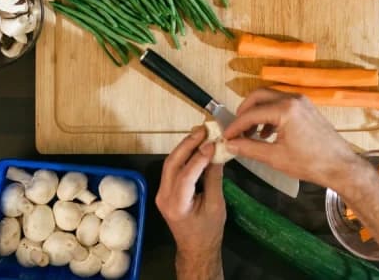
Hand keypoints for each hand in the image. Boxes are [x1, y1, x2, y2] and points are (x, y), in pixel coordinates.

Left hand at [156, 126, 224, 279]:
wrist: (196, 249)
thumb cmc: (208, 232)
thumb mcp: (216, 206)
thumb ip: (214, 179)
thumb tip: (216, 153)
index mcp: (176, 205)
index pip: (185, 175)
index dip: (199, 157)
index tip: (212, 143)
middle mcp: (163, 197)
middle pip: (172, 164)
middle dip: (187, 144)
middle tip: (203, 129)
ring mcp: (161, 193)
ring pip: (170, 163)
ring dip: (184, 147)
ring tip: (200, 133)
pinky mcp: (165, 191)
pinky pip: (172, 169)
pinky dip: (183, 156)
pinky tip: (195, 147)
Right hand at [224, 89, 360, 188]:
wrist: (340, 166)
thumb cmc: (310, 163)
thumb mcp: (275, 157)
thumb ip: (249, 148)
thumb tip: (230, 144)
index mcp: (285, 109)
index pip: (251, 113)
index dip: (235, 125)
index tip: (226, 136)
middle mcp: (292, 99)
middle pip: (258, 96)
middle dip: (244, 111)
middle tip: (236, 129)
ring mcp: (301, 101)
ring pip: (270, 98)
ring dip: (257, 112)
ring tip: (250, 134)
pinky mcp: (306, 107)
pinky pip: (281, 104)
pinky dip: (270, 114)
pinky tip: (267, 133)